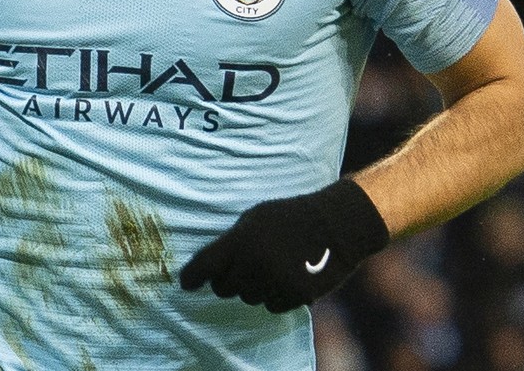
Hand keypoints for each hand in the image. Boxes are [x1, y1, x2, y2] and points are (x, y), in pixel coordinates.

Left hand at [179, 179, 388, 312]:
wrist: (336, 224)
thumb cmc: (291, 216)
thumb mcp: (255, 218)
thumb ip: (232, 242)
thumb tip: (210, 267)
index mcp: (241, 240)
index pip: (205, 266)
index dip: (192, 277)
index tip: (186, 284)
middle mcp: (255, 263)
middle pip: (224, 288)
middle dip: (227, 281)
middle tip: (238, 270)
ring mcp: (277, 282)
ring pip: (248, 298)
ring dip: (253, 288)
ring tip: (269, 268)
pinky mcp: (296, 296)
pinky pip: (271, 306)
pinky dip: (274, 296)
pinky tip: (285, 278)